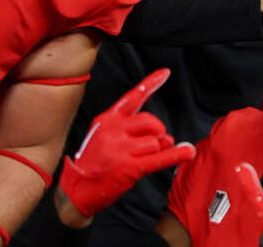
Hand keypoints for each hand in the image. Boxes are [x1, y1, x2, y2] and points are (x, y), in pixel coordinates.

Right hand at [59, 68, 196, 217]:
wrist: (75, 190)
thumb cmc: (93, 164)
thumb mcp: (102, 136)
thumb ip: (130, 130)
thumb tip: (165, 136)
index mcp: (107, 119)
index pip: (133, 97)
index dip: (151, 83)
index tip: (166, 73)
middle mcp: (113, 130)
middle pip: (151, 122)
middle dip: (158, 132)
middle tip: (154, 143)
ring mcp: (120, 149)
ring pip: (156, 142)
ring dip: (158, 151)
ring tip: (145, 159)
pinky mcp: (127, 167)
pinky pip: (159, 158)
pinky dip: (177, 155)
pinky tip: (187, 152)